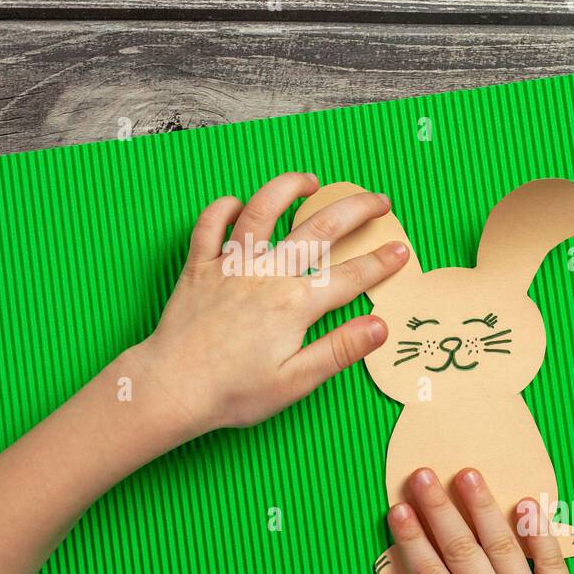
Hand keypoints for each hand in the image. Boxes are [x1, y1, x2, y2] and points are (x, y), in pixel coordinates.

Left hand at [131, 172, 409, 435]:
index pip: (350, 276)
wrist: (171, 388)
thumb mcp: (295, 382)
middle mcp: (266, 274)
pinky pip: (209, 225)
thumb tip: (380, 326)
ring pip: (263, 209)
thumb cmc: (232, 392)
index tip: (401, 250)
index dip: (381, 262)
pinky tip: (236, 204)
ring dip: (289, 188)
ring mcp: (230, 265)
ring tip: (310, 181)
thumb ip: (339, 350)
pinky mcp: (199, 266)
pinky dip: (222, 208)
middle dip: (355, 210)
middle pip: (320, 229)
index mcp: (294, 304)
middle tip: (378, 200)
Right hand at [367, 468, 573, 573]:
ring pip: (501, 546)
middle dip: (438, 510)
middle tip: (423, 476)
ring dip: (482, 508)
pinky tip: (528, 504)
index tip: (398, 511)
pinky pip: (551, 562)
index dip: (412, 541)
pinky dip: (539, 532)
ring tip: (468, 475)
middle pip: (460, 551)